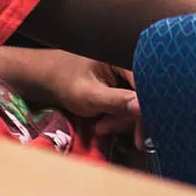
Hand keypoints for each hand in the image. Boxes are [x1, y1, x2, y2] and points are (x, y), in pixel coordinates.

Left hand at [0, 49, 140, 135]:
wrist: (47, 77)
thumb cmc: (65, 82)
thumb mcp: (90, 96)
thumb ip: (118, 102)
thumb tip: (143, 108)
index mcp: (124, 57)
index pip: (148, 88)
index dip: (146, 113)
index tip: (140, 137)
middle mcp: (130, 63)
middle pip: (144, 98)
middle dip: (126, 120)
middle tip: (104, 129)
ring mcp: (126, 75)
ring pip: (136, 104)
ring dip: (120, 121)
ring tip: (99, 126)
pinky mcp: (122, 85)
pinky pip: (129, 104)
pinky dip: (118, 117)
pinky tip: (102, 122)